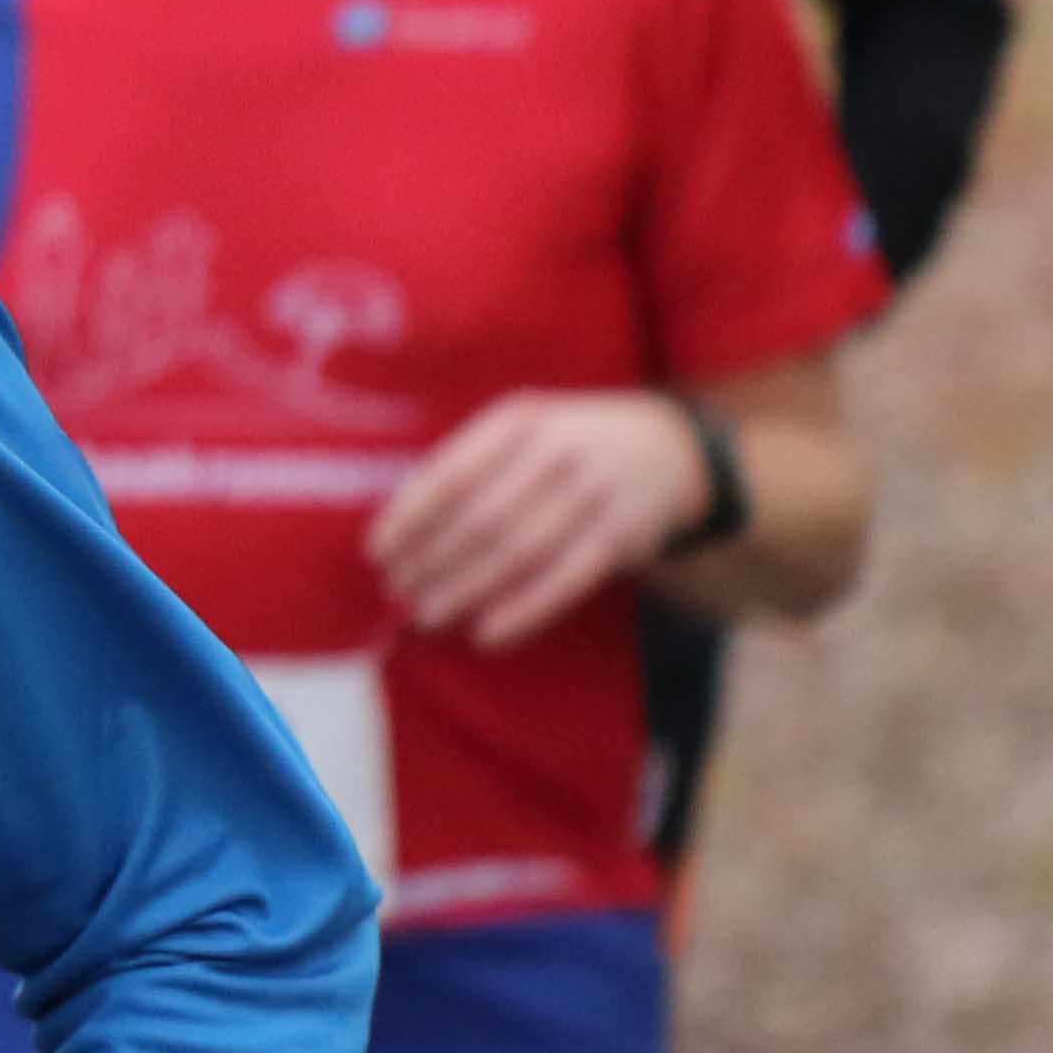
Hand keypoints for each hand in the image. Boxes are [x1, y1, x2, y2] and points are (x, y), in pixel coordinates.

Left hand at [368, 391, 707, 650]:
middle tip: (397, 590)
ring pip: (517, 552)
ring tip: (427, 613)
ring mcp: (594, 493)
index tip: (377, 551)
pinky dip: (522, 610)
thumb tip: (403, 518)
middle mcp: (556, 451)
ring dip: (465, 588)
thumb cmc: (574, 443)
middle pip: (479, 517)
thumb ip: (473, 462)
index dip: (410, 516)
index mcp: (520, 420)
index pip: (451, 473)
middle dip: (431, 559)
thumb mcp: (527, 427)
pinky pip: (564, 581)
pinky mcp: (625, 535)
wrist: (675, 447)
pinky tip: (485, 632)